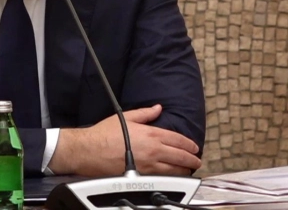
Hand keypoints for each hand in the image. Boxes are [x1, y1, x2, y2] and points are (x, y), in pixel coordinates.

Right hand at [49, 104, 200, 175]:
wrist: (90, 150)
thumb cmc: (104, 134)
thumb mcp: (126, 117)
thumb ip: (145, 113)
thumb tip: (157, 108)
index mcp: (151, 134)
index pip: (177, 139)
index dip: (188, 144)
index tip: (194, 146)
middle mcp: (153, 150)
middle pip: (180, 156)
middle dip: (191, 159)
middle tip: (197, 160)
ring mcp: (148, 165)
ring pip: (174, 170)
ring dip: (184, 170)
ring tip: (189, 170)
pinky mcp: (141, 176)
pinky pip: (162, 178)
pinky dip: (171, 177)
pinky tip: (173, 177)